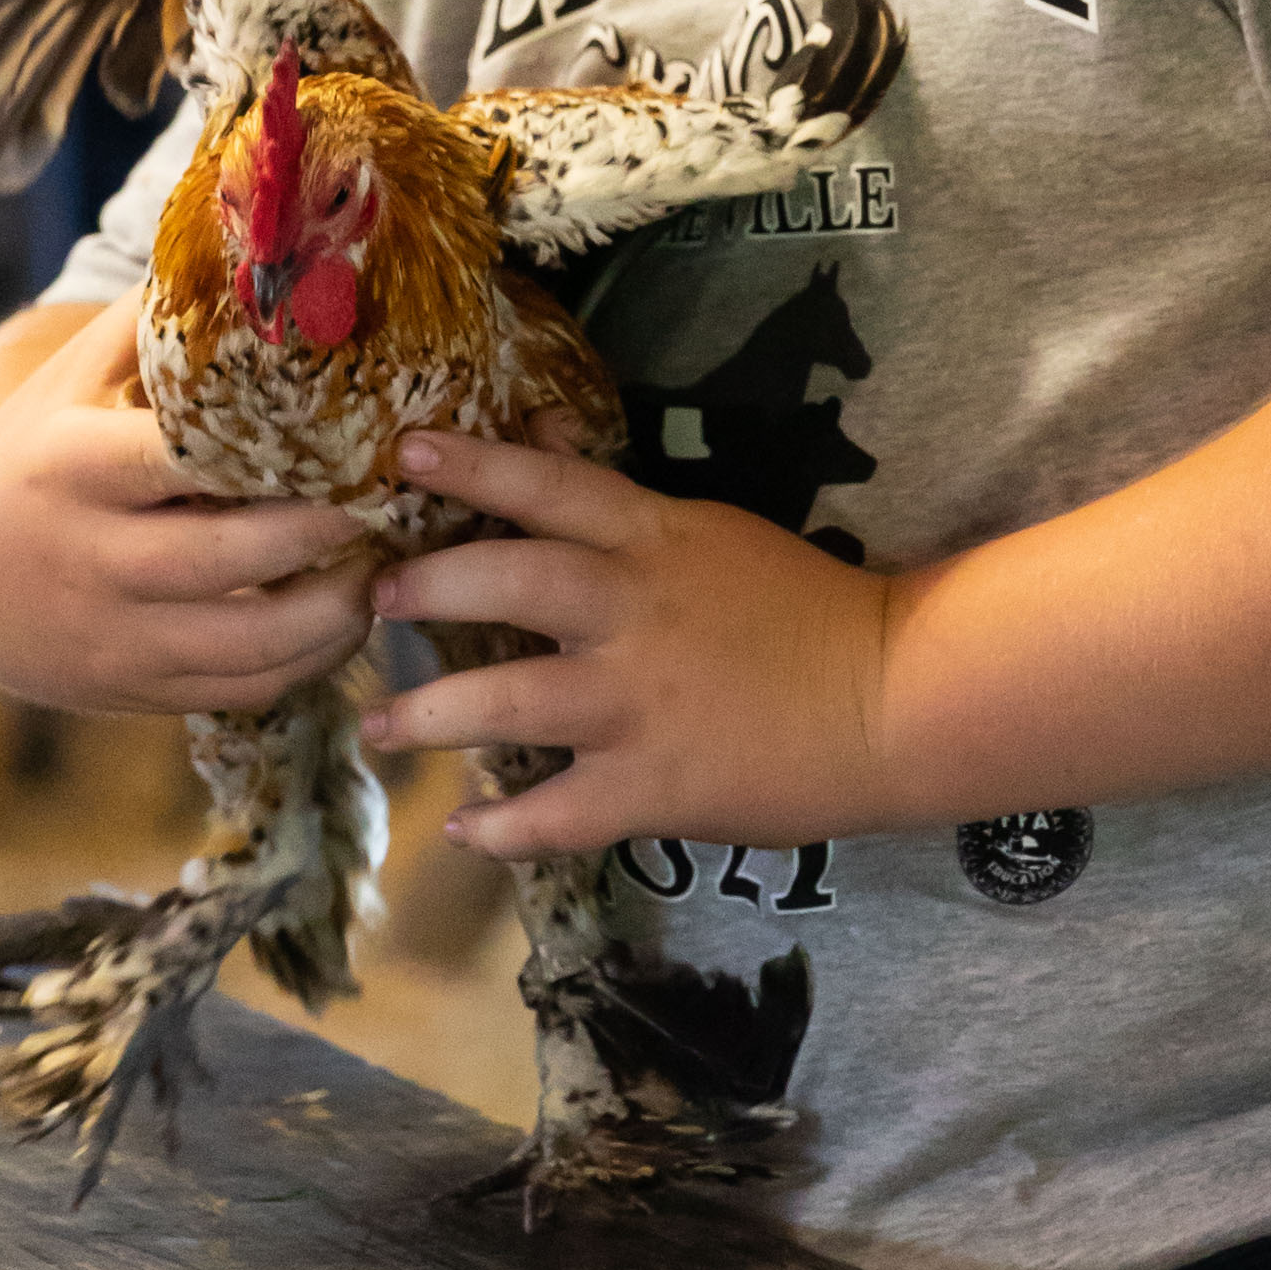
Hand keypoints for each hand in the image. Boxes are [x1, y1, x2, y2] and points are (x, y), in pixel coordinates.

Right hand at [0, 300, 382, 712]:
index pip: (177, 457)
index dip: (272, 448)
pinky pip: (244, 688)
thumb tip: (269, 230)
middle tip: (397, 490)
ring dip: (336, 609)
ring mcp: (114, 633)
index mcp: (70, 464)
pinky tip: (354, 613)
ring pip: (247, 641)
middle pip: (226, 557)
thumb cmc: (45, 444)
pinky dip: (312, 659)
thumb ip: (165, 316)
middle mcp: (89, 557)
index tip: (353, 425)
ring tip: (393, 560)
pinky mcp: (138, 689)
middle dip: (323, 529)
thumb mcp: (81, 373)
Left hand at [359, 438, 897, 859]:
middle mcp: (634, 614)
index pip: (550, 488)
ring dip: (432, 715)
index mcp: (657, 541)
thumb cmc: (808, 612)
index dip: (472, 467)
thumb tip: (545, 441)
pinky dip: (503, 826)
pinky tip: (462, 828)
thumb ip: (623, 506)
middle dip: (430, 587)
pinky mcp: (654, 786)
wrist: (894, 700)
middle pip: (508, 584)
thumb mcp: (715, 534)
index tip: (402, 453)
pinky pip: (558, 812)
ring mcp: (639, 704)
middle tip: (376, 597)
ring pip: (509, 703)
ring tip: (383, 725)